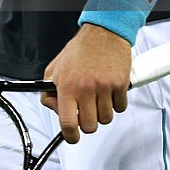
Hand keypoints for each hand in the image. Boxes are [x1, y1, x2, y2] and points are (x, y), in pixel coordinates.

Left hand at [41, 24, 130, 143]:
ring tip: (99, 95)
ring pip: (106, 118)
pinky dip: (117, 102)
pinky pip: (120, 107)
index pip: (67, 123)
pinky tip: (110, 89)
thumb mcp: (56, 68)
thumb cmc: (81, 50)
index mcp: (67, 85)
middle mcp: (85, 87)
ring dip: (103, 111)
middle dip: (89, 122)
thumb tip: (53, 108)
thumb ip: (49, 90)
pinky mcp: (120, 84)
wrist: (104, 32)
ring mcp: (104, 86)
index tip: (73, 136)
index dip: (71, 136)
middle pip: (90, 126)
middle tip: (88, 109)